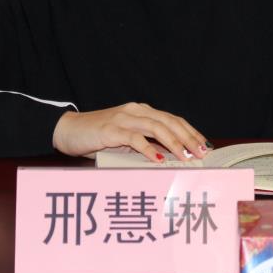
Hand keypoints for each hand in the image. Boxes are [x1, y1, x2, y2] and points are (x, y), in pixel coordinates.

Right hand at [52, 102, 208, 162]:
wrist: (68, 130)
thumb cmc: (97, 137)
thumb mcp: (125, 140)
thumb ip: (144, 144)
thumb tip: (169, 161)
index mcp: (141, 111)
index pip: (172, 119)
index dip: (190, 131)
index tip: (204, 145)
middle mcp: (135, 111)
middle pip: (169, 122)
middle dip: (188, 137)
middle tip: (201, 152)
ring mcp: (123, 119)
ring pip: (156, 127)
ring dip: (174, 143)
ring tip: (186, 156)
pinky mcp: (111, 130)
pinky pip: (134, 138)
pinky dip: (149, 149)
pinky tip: (158, 159)